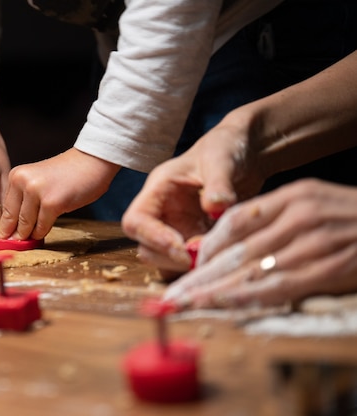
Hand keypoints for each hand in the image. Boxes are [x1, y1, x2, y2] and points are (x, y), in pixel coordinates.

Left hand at [0, 148, 118, 239]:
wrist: (91, 161)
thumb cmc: (67, 173)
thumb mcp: (38, 181)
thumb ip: (25, 199)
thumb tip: (14, 226)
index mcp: (16, 175)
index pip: (5, 208)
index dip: (5, 226)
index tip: (4, 239)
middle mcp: (23, 181)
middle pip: (12, 218)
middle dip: (15, 234)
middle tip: (16, 244)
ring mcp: (37, 192)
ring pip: (26, 225)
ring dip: (29, 235)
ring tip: (32, 239)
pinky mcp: (52, 203)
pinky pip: (41, 227)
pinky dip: (42, 233)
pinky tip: (43, 232)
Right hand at [122, 119, 265, 271]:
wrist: (246, 155)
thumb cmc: (226, 148)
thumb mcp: (221, 159)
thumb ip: (218, 183)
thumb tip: (215, 206)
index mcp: (157, 191)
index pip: (135, 221)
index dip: (152, 238)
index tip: (181, 248)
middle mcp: (161, 214)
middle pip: (145, 248)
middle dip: (169, 258)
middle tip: (202, 259)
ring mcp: (177, 230)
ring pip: (166, 261)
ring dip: (186, 267)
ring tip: (216, 258)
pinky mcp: (195, 242)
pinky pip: (189, 264)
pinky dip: (203, 268)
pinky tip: (222, 259)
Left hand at [164, 179, 356, 308]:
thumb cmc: (354, 218)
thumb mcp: (315, 204)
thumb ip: (277, 219)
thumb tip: (236, 246)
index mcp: (293, 196)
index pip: (236, 221)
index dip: (207, 246)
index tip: (188, 266)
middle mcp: (298, 215)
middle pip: (236, 249)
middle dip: (200, 275)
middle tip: (173, 295)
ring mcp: (314, 241)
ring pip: (251, 269)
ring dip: (214, 291)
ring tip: (186, 306)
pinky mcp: (329, 267)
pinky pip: (279, 286)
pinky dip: (248, 298)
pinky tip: (224, 307)